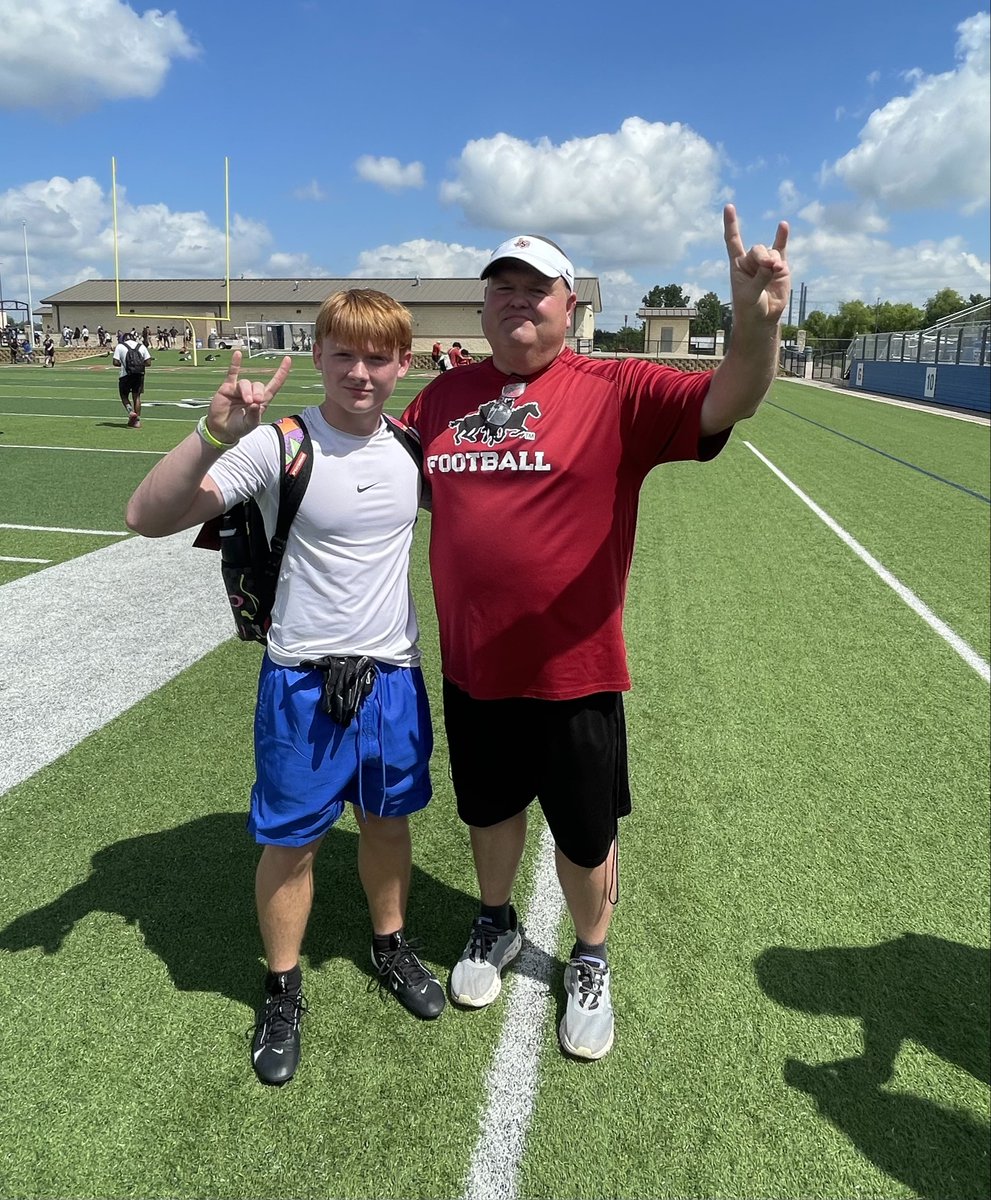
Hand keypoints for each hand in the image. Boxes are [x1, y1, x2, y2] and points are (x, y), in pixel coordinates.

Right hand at [207, 350, 292, 441]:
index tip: (288, 360)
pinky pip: (232, 373)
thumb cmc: (238, 427)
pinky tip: (238, 354)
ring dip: (247, 391)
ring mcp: (240, 389)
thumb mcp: (250, 424)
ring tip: (246, 401)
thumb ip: (254, 415)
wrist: (222, 430)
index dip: (281, 373)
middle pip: (258, 385)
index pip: (274, 385)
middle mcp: (252, 393)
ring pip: (245, 383)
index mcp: (262, 401)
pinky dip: (235, 364)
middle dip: (257, 392)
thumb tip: (255, 403)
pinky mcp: (228, 388)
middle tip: (254, 401)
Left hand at [723, 204, 789, 325]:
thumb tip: (774, 263)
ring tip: (775, 272)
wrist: (761, 320)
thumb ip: (761, 278)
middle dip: (763, 258)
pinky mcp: (780, 268)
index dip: (731, 225)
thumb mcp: (751, 295)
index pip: (733, 241)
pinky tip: (783, 225)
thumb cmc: (749, 309)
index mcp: (737, 265)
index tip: (729, 207)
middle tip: (768, 268)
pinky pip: (781, 249)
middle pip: (757, 249)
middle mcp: (751, 261)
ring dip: (774, 262)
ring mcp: (766, 263)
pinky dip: (782, 237)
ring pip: (771, 253)